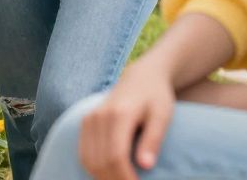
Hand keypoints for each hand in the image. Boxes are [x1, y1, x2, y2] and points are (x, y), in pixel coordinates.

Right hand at [79, 60, 177, 179]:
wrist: (141, 77)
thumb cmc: (156, 97)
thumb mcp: (162, 116)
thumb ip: (153, 139)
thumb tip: (146, 166)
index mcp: (120, 114)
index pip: (116, 156)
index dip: (125, 177)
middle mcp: (100, 116)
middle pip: (101, 161)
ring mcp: (89, 119)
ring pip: (89, 160)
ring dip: (102, 178)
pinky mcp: (85, 122)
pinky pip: (84, 154)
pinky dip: (94, 169)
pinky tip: (108, 176)